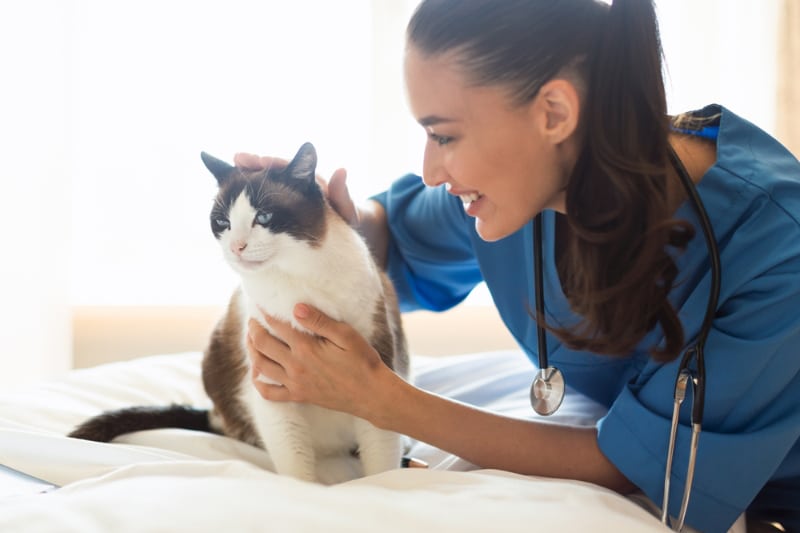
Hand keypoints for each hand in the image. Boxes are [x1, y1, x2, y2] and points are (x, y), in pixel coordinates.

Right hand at [233, 151, 357, 225]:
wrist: (337, 237)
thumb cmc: (342, 223)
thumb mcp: (346, 212)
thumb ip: (341, 196)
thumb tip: (342, 170)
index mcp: (309, 182)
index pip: (290, 168)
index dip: (276, 163)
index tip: (263, 160)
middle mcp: (293, 184)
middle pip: (271, 169)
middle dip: (255, 163)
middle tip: (239, 158)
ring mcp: (280, 194)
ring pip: (260, 181)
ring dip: (245, 174)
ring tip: (232, 165)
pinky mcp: (270, 207)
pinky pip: (253, 197)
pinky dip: (242, 192)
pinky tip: (227, 190)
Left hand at [246, 303, 386, 416]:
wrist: (371, 394)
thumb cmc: (362, 362)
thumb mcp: (346, 335)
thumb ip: (319, 321)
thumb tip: (296, 308)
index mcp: (306, 348)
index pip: (277, 326)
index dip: (265, 313)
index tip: (259, 304)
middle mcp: (295, 366)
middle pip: (262, 344)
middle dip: (253, 329)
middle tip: (252, 321)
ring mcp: (295, 383)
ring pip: (261, 366)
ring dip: (251, 351)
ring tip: (250, 340)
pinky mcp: (298, 396)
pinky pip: (269, 393)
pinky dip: (258, 383)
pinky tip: (257, 374)